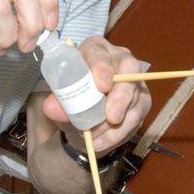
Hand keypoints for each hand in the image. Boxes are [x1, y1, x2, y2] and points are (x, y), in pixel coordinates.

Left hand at [44, 36, 150, 154]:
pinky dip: (118, 133)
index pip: (99, 52)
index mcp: (94, 51)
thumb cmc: (73, 98)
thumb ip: (58, 103)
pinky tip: (101, 142)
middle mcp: (118, 60)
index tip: (101, 86)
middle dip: (121, 96)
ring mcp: (133, 81)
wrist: (83, 119)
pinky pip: (136, 117)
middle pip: (129, 70)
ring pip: (134, 98)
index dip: (102, 67)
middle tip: (112, 117)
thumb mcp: (62, 101)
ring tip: (95, 137)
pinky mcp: (141, 101)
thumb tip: (51, 108)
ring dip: (117, 123)